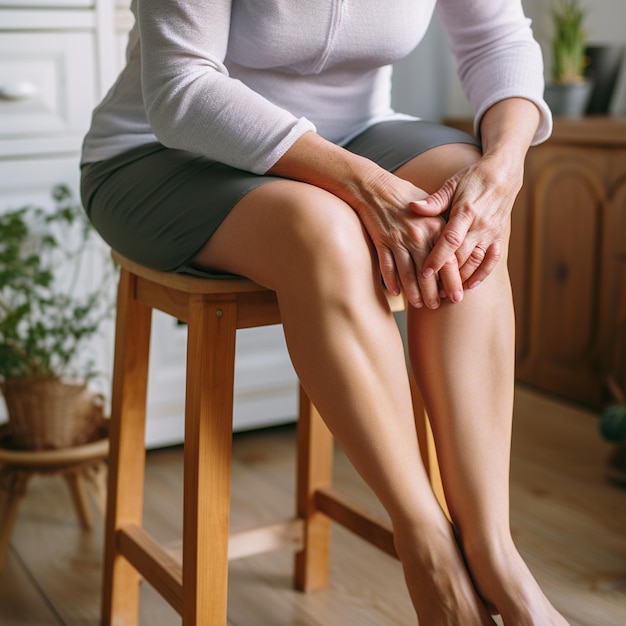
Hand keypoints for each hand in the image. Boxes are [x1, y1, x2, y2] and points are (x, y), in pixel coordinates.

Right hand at [352, 174, 463, 308]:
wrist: (374, 187)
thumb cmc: (406, 198)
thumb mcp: (431, 208)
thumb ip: (443, 229)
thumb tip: (457, 252)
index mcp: (435, 227)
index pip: (448, 261)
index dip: (452, 282)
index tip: (456, 296)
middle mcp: (418, 235)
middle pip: (429, 272)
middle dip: (433, 293)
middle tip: (436, 307)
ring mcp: (398, 239)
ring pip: (408, 273)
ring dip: (414, 292)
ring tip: (419, 304)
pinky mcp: (382, 241)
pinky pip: (388, 267)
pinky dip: (392, 281)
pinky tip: (397, 292)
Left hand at [408, 154, 521, 288]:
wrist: (504, 173)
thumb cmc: (472, 178)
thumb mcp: (451, 184)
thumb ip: (433, 201)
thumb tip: (411, 207)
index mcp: (466, 212)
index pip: (450, 240)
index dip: (437, 258)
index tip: (424, 273)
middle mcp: (480, 225)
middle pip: (462, 257)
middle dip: (446, 277)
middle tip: (429, 293)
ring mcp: (491, 233)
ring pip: (475, 262)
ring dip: (461, 280)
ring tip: (444, 294)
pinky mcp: (499, 238)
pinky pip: (492, 261)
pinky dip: (481, 275)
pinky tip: (468, 286)